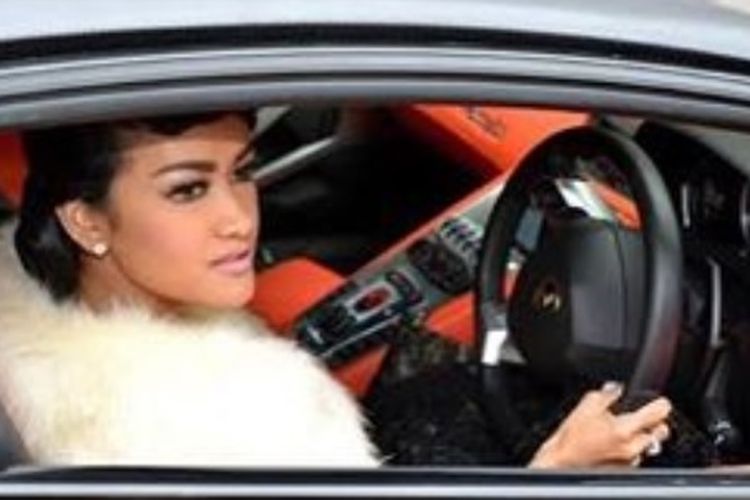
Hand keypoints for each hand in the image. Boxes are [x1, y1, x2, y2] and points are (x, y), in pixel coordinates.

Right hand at [528, 383, 671, 467]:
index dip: (660, 404)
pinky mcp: (626, 469)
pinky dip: (631, 449)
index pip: (659, 412)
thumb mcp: (585, 406)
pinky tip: (614, 445)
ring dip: (640, 437)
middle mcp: (633, 446)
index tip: (658, 402)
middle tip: (640, 417)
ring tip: (620, 432)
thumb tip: (617, 388)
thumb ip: (607, 394)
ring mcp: (632, 460)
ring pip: (649, 445)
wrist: (562, 462)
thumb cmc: (572, 438)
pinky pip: (638, 456)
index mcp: (625, 428)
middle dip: (653, 422)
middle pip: (661, 431)